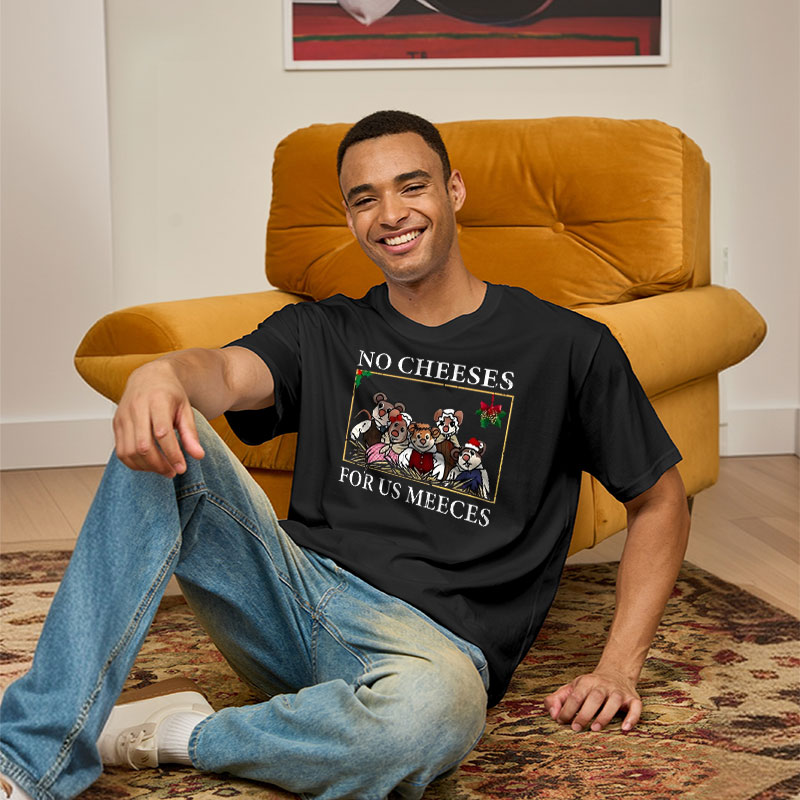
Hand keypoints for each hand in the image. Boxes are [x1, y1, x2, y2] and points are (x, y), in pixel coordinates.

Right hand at [113, 359, 205, 477]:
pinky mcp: (116, 424)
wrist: (148, 377)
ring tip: (163, 469)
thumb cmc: (169, 393)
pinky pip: (121, 451)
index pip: (162, 433)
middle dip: (159, 464)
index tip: (182, 468)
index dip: (172, 454)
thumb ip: (191, 433)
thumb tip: (198, 456)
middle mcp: (137, 408)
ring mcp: (123, 417)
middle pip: (143, 446)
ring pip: (130, 451)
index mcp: (157, 401)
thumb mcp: (186, 409)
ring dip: (147, 467)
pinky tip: (149, 464)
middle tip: (173, 471)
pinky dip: (134, 463)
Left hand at [543, 667, 641, 732]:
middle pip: (594, 697)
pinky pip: (636, 707)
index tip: (561, 721)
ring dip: (604, 716)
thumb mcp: (571, 688)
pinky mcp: (633, 699)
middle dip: (584, 713)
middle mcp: (603, 685)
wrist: (616, 672)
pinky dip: (632, 718)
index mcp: (586, 682)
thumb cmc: (589, 687)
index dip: (567, 709)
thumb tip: (552, 714)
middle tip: (576, 728)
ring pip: (613, 702)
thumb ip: (557, 699)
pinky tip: (625, 729)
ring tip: (595, 728)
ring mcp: (619, 692)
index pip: (576, 695)